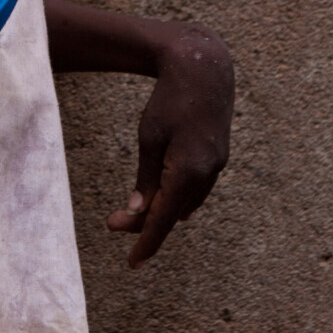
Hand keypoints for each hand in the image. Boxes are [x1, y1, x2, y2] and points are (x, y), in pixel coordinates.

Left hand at [108, 23, 233, 266]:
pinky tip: (165, 199)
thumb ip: (146, 179)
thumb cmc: (169, 100)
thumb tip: (138, 213)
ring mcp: (217, 166)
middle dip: (145, 222)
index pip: (163, 219)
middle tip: (113, 223)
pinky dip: (178, 196)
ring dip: (162, 210)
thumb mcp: (149, 138)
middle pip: (172, 212)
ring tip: (133, 212)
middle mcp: (207, 173)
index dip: (146, 243)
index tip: (132, 263)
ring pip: (186, 202)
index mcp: (187, 170)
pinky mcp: (218, 158)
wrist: (204, 69)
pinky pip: (197, 188)